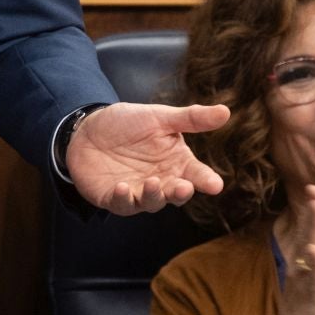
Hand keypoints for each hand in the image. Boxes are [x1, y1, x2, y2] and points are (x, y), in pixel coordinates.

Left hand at [64, 101, 227, 213]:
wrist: (88, 128)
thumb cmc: (128, 123)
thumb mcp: (160, 117)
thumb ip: (191, 118)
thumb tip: (226, 111)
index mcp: (176, 162)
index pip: (196, 174)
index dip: (206, 180)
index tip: (215, 185)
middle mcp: (161, 181)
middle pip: (175, 194)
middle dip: (180, 192)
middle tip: (183, 187)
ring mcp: (138, 193)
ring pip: (151, 202)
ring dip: (154, 196)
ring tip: (153, 183)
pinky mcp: (114, 199)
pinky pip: (122, 204)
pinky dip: (124, 198)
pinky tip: (123, 187)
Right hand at [271, 184, 314, 314]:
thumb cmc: (307, 304)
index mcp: (305, 260)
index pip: (310, 230)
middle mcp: (300, 266)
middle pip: (306, 234)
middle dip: (311, 212)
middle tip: (314, 189)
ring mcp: (302, 281)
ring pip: (307, 252)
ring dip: (310, 230)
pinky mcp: (309, 297)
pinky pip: (311, 279)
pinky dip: (313, 265)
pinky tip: (314, 251)